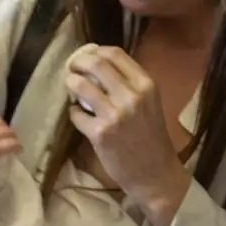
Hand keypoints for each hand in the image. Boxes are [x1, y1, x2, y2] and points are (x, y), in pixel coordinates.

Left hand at [65, 45, 190, 225]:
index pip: (115, 53)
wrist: (155, 173)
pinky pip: (76, 114)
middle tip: (72, 68)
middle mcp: (132, 96)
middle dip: (78, 62)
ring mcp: (115, 115)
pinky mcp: (100, 134)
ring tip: (71, 86)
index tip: (87, 57)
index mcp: (146, 85)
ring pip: (80, 85)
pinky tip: (79, 116)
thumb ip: (130, 84)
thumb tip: (100, 64)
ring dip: (71, 83)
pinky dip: (74, 113)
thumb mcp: (150, 103)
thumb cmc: (151, 137)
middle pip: (96, 63)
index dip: (95, 51)